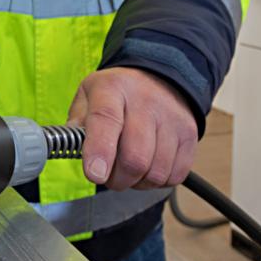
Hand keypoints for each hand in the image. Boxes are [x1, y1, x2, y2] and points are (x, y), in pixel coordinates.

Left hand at [67, 68, 197, 190]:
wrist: (159, 78)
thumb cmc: (117, 95)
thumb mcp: (88, 97)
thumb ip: (75, 125)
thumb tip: (71, 149)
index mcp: (112, 89)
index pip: (106, 120)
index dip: (100, 151)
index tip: (95, 174)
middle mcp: (146, 101)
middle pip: (134, 157)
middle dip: (116, 179)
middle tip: (108, 175)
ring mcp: (172, 118)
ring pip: (155, 172)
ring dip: (137, 182)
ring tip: (129, 167)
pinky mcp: (189, 135)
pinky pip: (173, 176)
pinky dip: (157, 181)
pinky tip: (148, 166)